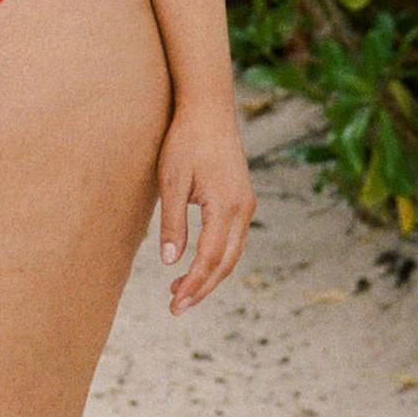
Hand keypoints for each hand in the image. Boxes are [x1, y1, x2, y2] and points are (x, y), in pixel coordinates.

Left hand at [156, 103, 254, 315]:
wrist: (208, 108)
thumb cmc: (185, 140)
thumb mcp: (171, 182)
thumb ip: (173, 223)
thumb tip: (171, 262)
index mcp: (226, 206)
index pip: (211, 258)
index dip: (194, 284)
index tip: (176, 302)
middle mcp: (243, 208)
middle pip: (226, 262)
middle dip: (202, 287)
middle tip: (177, 308)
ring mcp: (246, 204)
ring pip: (233, 253)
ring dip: (210, 275)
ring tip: (181, 292)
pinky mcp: (242, 198)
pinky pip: (234, 238)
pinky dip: (217, 257)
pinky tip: (197, 264)